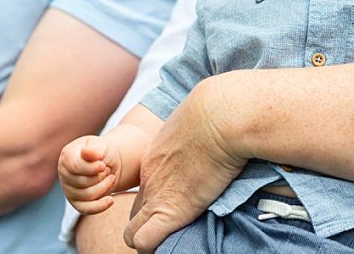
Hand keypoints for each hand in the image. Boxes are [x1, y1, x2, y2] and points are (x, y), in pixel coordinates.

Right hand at [58, 135, 121, 214]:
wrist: (107, 163)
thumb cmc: (102, 152)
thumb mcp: (101, 145)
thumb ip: (94, 149)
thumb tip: (86, 152)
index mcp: (67, 156)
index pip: (75, 166)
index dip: (91, 168)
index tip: (103, 165)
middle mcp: (64, 173)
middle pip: (82, 182)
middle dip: (100, 177)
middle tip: (108, 169)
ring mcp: (68, 189)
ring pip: (87, 195)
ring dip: (104, 187)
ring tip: (111, 177)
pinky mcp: (76, 202)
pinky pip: (86, 209)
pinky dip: (100, 206)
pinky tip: (111, 200)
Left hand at [123, 78, 246, 252]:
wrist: (220, 116)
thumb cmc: (218, 113)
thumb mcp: (199, 121)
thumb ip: (198, 135)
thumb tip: (219, 136)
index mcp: (156, 158)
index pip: (147, 189)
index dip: (158, 203)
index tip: (178, 206)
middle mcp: (150, 178)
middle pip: (135, 212)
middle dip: (149, 225)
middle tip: (172, 229)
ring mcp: (157, 195)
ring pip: (133, 233)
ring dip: (150, 240)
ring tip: (172, 241)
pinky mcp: (169, 210)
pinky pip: (144, 241)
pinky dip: (154, 247)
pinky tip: (173, 244)